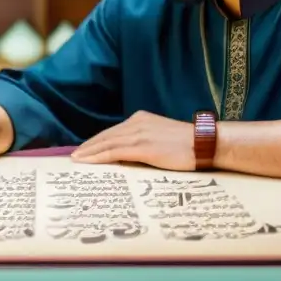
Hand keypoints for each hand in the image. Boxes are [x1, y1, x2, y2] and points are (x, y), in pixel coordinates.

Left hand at [70, 111, 195, 169]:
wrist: (205, 143)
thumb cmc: (189, 145)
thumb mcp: (162, 138)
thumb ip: (146, 142)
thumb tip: (131, 156)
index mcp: (142, 119)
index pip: (114, 131)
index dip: (98, 141)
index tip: (86, 149)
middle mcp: (137, 123)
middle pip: (106, 135)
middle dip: (89, 146)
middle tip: (75, 156)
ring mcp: (139, 134)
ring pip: (106, 143)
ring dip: (89, 152)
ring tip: (76, 160)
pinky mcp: (142, 146)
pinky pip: (113, 152)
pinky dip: (98, 157)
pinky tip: (87, 162)